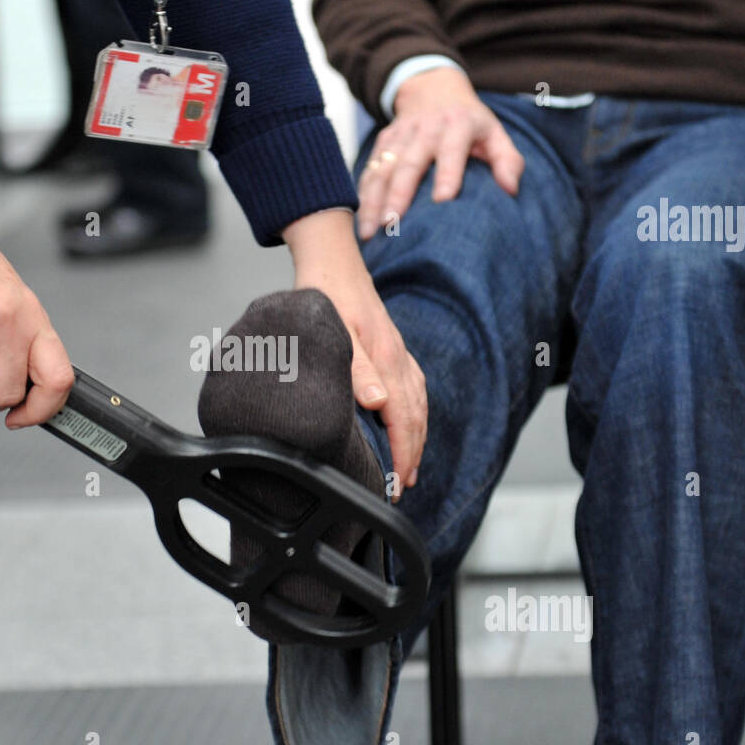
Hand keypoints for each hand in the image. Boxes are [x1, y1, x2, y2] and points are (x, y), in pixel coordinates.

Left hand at [284, 209, 426, 497]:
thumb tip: (379, 405)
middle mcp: (398, 360)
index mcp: (387, 361)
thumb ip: (357, 371)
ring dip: (416, 437)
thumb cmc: (327, 294)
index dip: (403, 456)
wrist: (332, 259)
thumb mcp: (335, 332)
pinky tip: (407, 421)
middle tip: (404, 486)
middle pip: (416, 417)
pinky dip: (414, 413)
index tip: (398, 485)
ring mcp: (398, 354)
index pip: (403, 420)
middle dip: (413, 454)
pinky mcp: (392, 348)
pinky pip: (413, 388)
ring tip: (409, 465)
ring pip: (417, 404)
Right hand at [358, 65, 523, 240]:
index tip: (442, 200)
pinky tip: (360, 222)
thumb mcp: (495, 133)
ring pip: (383, 169)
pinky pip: (370, 170)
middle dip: (399, 193)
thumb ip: (507, 160)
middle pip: (409, 162)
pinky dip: (363, 196)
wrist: (433, 89)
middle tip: (392, 223)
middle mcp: (425, 128)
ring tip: (369, 232)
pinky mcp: (382, 142)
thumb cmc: (469, 122)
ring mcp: (400, 135)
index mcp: (457, 124)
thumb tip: (510, 189)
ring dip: (373, 201)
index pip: (451, 149)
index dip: (447, 173)